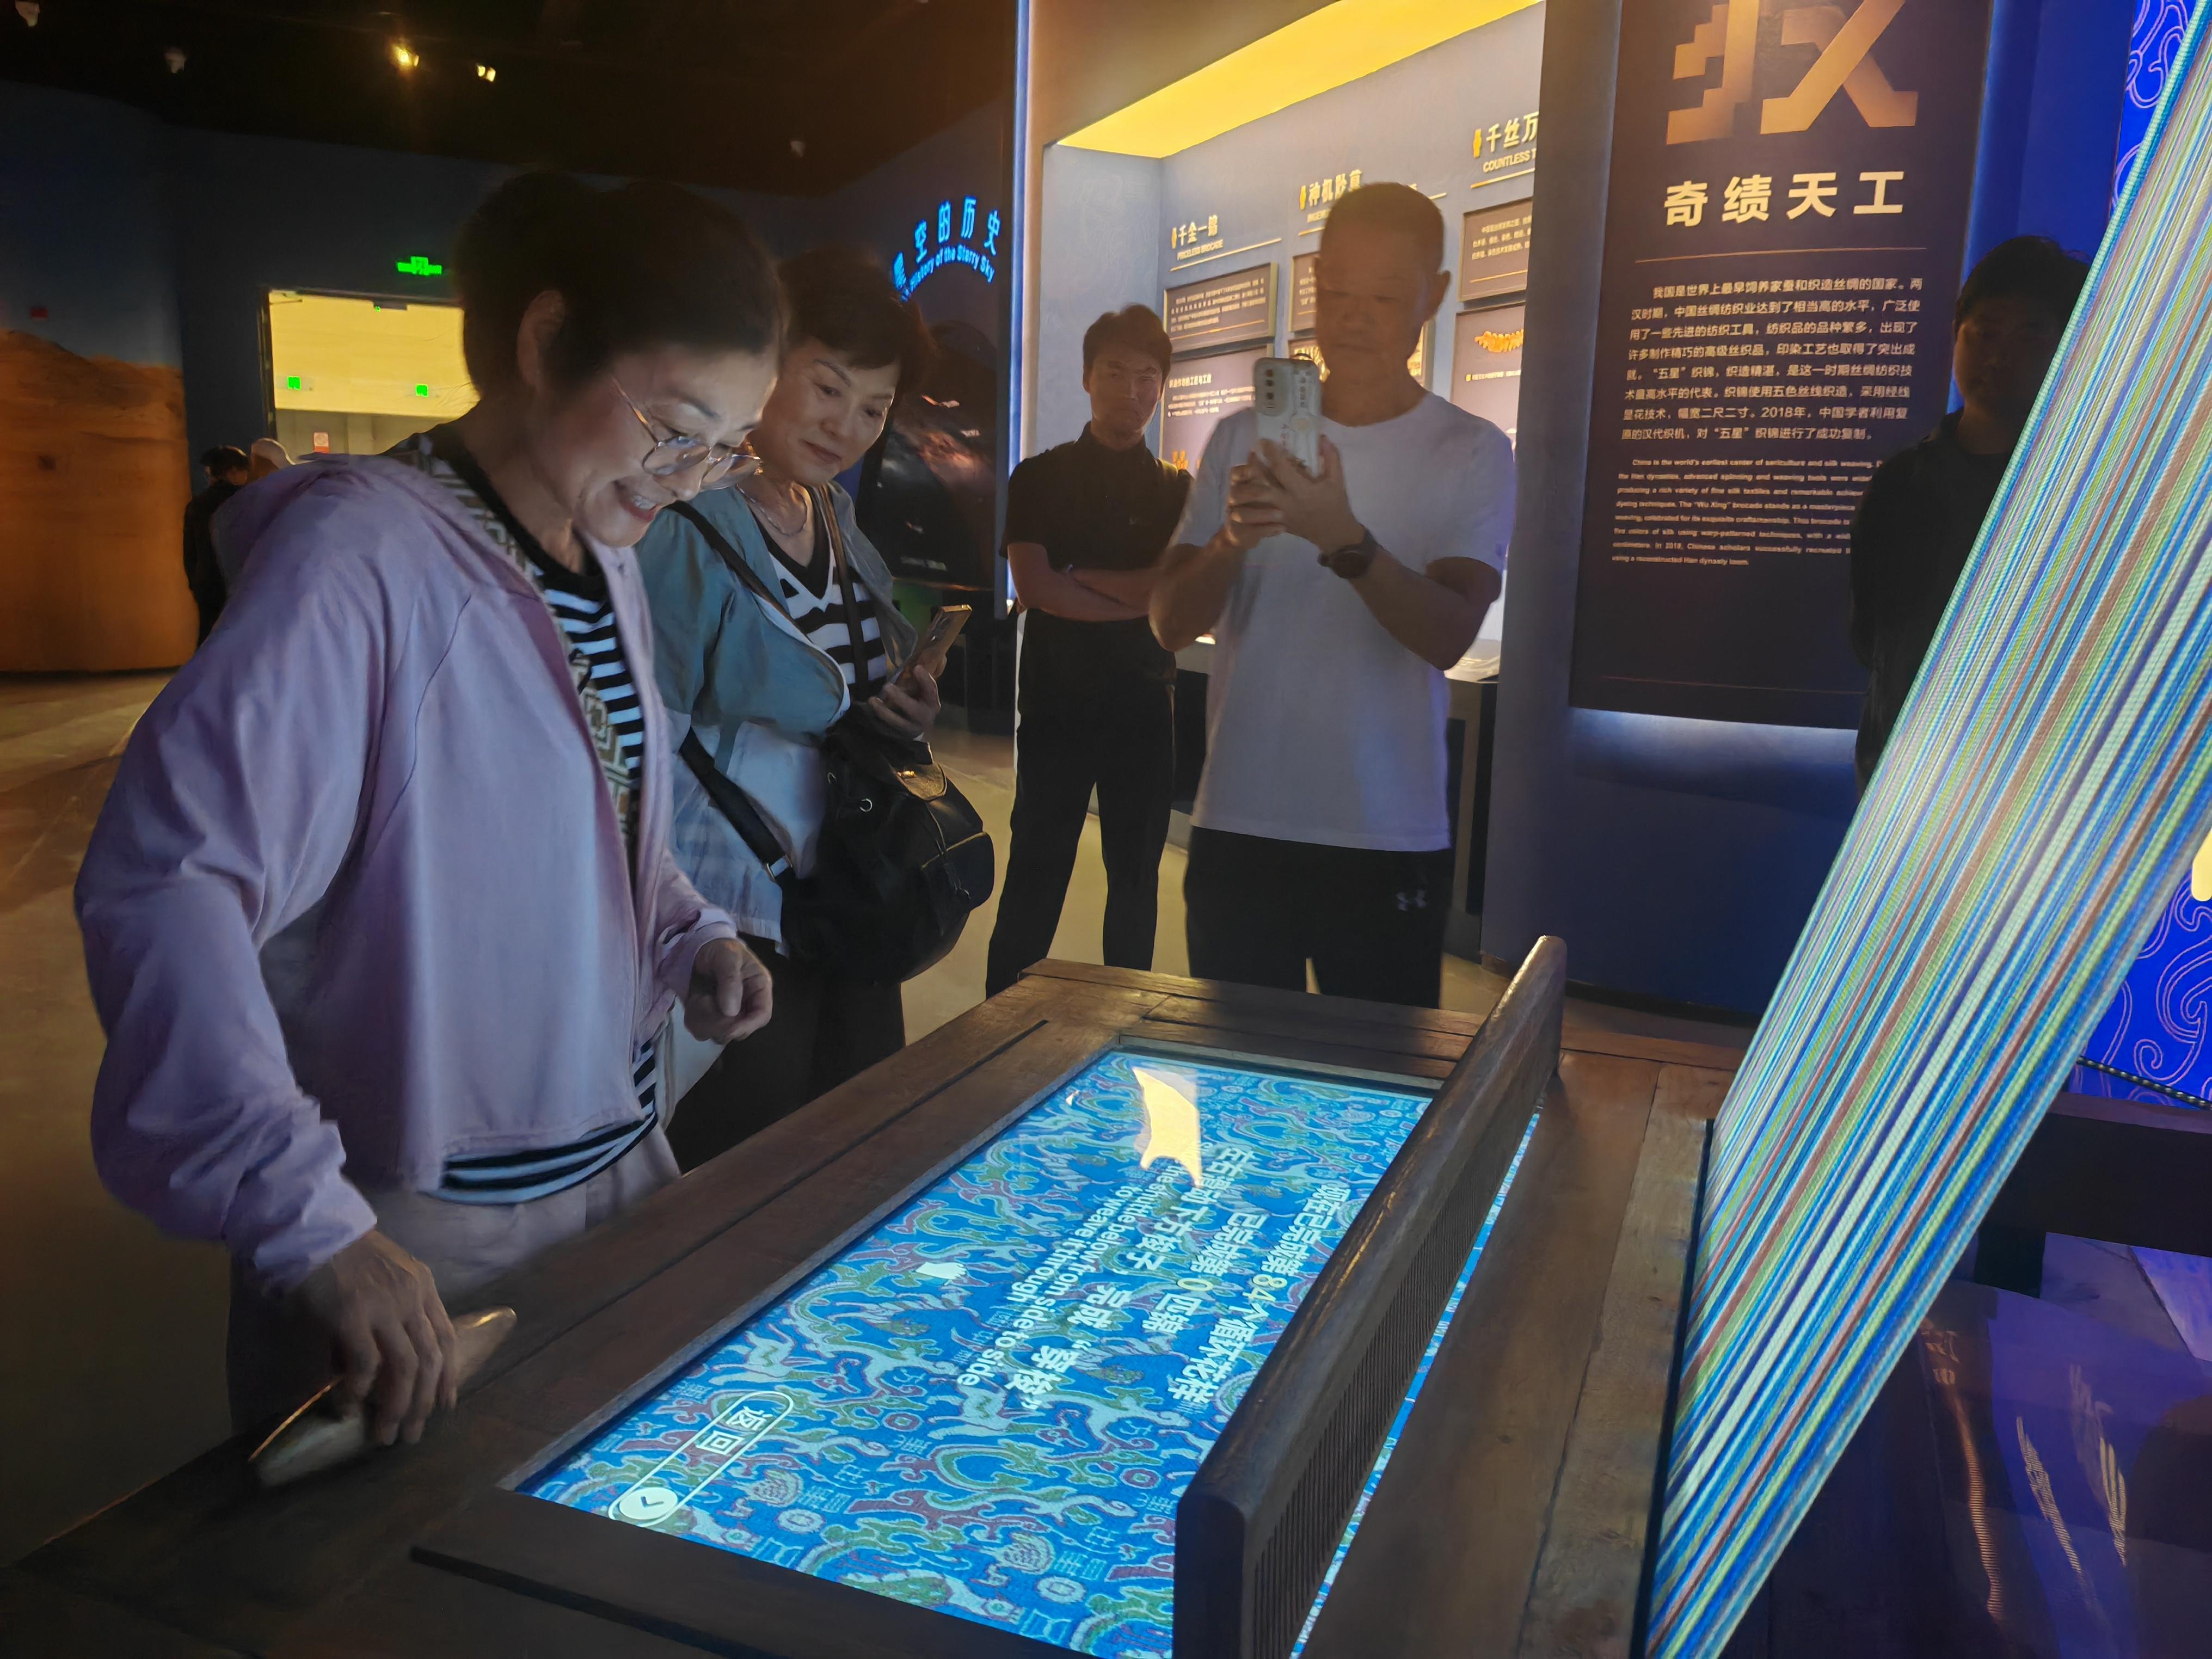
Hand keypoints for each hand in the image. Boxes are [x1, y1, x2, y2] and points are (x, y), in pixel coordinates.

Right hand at [294, 1230, 456, 1446]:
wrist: (310, 1229)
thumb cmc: (341, 1255)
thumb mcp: (381, 1280)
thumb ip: (389, 1318)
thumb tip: (378, 1371)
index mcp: (422, 1286)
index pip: (448, 1338)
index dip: (449, 1375)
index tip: (446, 1405)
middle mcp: (411, 1297)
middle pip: (430, 1359)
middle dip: (424, 1403)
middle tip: (412, 1434)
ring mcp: (384, 1306)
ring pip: (405, 1368)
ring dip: (397, 1407)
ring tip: (385, 1435)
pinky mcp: (351, 1315)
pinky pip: (364, 1364)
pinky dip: (358, 1392)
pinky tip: (347, 1410)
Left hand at [686, 936, 773, 1042]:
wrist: (702, 948)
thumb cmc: (721, 949)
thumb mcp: (727, 958)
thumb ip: (730, 981)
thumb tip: (730, 1012)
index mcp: (759, 989)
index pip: (762, 1015)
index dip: (747, 1025)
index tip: (729, 1028)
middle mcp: (747, 1005)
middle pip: (741, 1030)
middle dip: (722, 1025)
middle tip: (705, 1007)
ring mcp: (730, 1012)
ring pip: (722, 1033)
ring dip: (707, 1023)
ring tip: (699, 1000)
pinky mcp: (714, 1016)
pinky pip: (706, 1030)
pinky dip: (697, 1021)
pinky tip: (694, 1003)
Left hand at [863, 664, 940, 738]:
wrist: (919, 727)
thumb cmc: (921, 703)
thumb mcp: (925, 693)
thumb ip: (921, 681)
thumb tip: (914, 664)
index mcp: (932, 704)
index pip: (931, 691)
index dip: (925, 680)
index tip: (916, 667)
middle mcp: (924, 718)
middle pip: (913, 710)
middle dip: (900, 699)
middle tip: (886, 686)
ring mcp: (910, 729)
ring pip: (897, 722)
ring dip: (883, 711)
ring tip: (872, 700)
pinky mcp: (898, 736)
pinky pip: (886, 729)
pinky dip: (877, 721)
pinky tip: (869, 712)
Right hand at [1221, 461, 1286, 550]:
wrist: (1243, 533)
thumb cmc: (1260, 503)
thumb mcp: (1264, 486)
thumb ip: (1266, 471)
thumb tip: (1265, 452)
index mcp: (1239, 484)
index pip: (1236, 473)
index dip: (1245, 471)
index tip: (1257, 469)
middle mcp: (1233, 498)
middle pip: (1237, 493)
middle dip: (1255, 493)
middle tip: (1274, 495)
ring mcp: (1233, 516)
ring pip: (1242, 514)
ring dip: (1263, 514)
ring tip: (1281, 516)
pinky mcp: (1237, 532)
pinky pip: (1250, 531)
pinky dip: (1266, 530)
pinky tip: (1281, 529)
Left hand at [1249, 437, 1362, 552]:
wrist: (1333, 533)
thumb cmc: (1335, 505)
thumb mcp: (1337, 481)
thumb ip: (1331, 458)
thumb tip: (1323, 437)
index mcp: (1301, 491)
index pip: (1281, 469)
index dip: (1271, 453)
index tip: (1263, 442)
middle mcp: (1287, 503)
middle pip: (1260, 487)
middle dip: (1252, 470)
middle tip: (1250, 455)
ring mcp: (1280, 515)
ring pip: (1255, 505)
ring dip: (1244, 490)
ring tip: (1240, 475)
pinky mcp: (1277, 524)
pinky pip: (1258, 516)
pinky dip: (1249, 506)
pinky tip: (1244, 493)